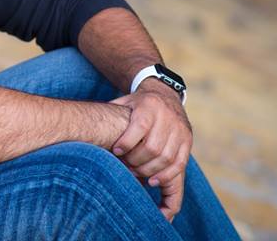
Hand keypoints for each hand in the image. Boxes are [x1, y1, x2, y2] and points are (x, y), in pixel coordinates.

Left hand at [108, 82, 191, 221]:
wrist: (165, 95)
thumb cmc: (138, 104)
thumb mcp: (125, 102)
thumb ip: (111, 114)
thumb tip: (88, 127)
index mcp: (149, 105)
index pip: (139, 126)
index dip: (126, 142)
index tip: (116, 151)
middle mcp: (168, 117)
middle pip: (152, 147)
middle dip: (136, 161)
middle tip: (125, 166)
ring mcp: (180, 130)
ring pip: (165, 158)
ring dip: (148, 170)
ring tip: (135, 173)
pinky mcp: (187, 141)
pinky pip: (179, 164)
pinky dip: (166, 175)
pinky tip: (152, 180)